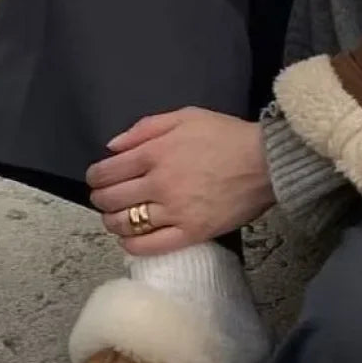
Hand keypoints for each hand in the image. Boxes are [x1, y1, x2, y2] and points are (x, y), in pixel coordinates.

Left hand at [85, 108, 275, 255]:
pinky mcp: (190, 233)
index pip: (106, 172)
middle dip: (100, 198)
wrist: (266, 162)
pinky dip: (131, 245)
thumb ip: (145, 127)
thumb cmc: (227, 135)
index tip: (98, 178)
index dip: (95, 177)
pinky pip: (148, 246)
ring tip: (118, 217)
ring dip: (112, 222)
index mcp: (154, 153)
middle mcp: (158, 184)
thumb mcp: (186, 116)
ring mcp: (173, 211)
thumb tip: (112, 147)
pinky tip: (131, 238)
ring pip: (124, 224)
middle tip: (106, 198)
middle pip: (110, 199)